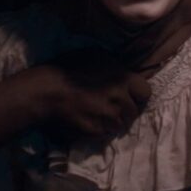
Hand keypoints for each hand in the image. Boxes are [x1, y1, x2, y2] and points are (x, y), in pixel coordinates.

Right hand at [37, 46, 151, 138]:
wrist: (45, 91)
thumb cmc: (67, 68)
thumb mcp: (95, 56)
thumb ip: (115, 67)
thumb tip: (123, 74)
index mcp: (123, 78)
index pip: (146, 92)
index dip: (137, 95)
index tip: (129, 96)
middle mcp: (120, 100)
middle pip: (133, 112)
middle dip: (124, 110)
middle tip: (109, 106)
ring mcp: (109, 118)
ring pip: (119, 125)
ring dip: (111, 121)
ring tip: (97, 115)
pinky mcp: (97, 132)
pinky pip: (104, 134)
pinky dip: (98, 130)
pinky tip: (87, 121)